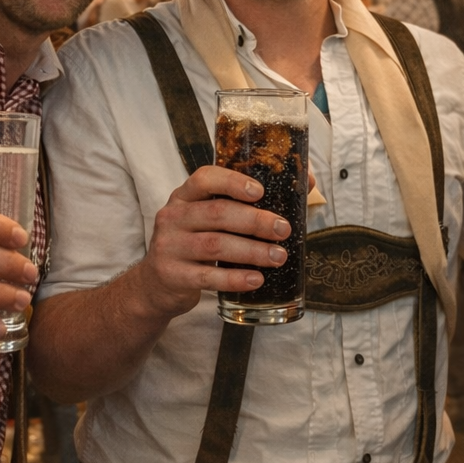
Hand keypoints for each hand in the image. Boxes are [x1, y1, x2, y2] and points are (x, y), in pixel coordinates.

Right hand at [131, 165, 292, 321]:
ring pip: (215, 245)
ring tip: (278, 256)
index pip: (204, 178)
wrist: (156, 284)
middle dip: (255, 221)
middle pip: (217, 213)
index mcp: (184, 196)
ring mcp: (169, 246)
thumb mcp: (209, 218)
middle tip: (283, 230)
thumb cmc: (196, 242)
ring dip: (252, 251)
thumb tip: (306, 182)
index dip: (233, 182)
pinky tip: (256, 279)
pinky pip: (208, 276)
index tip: (260, 191)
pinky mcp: (172, 275)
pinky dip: (235, 278)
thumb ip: (247, 202)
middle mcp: (173, 217)